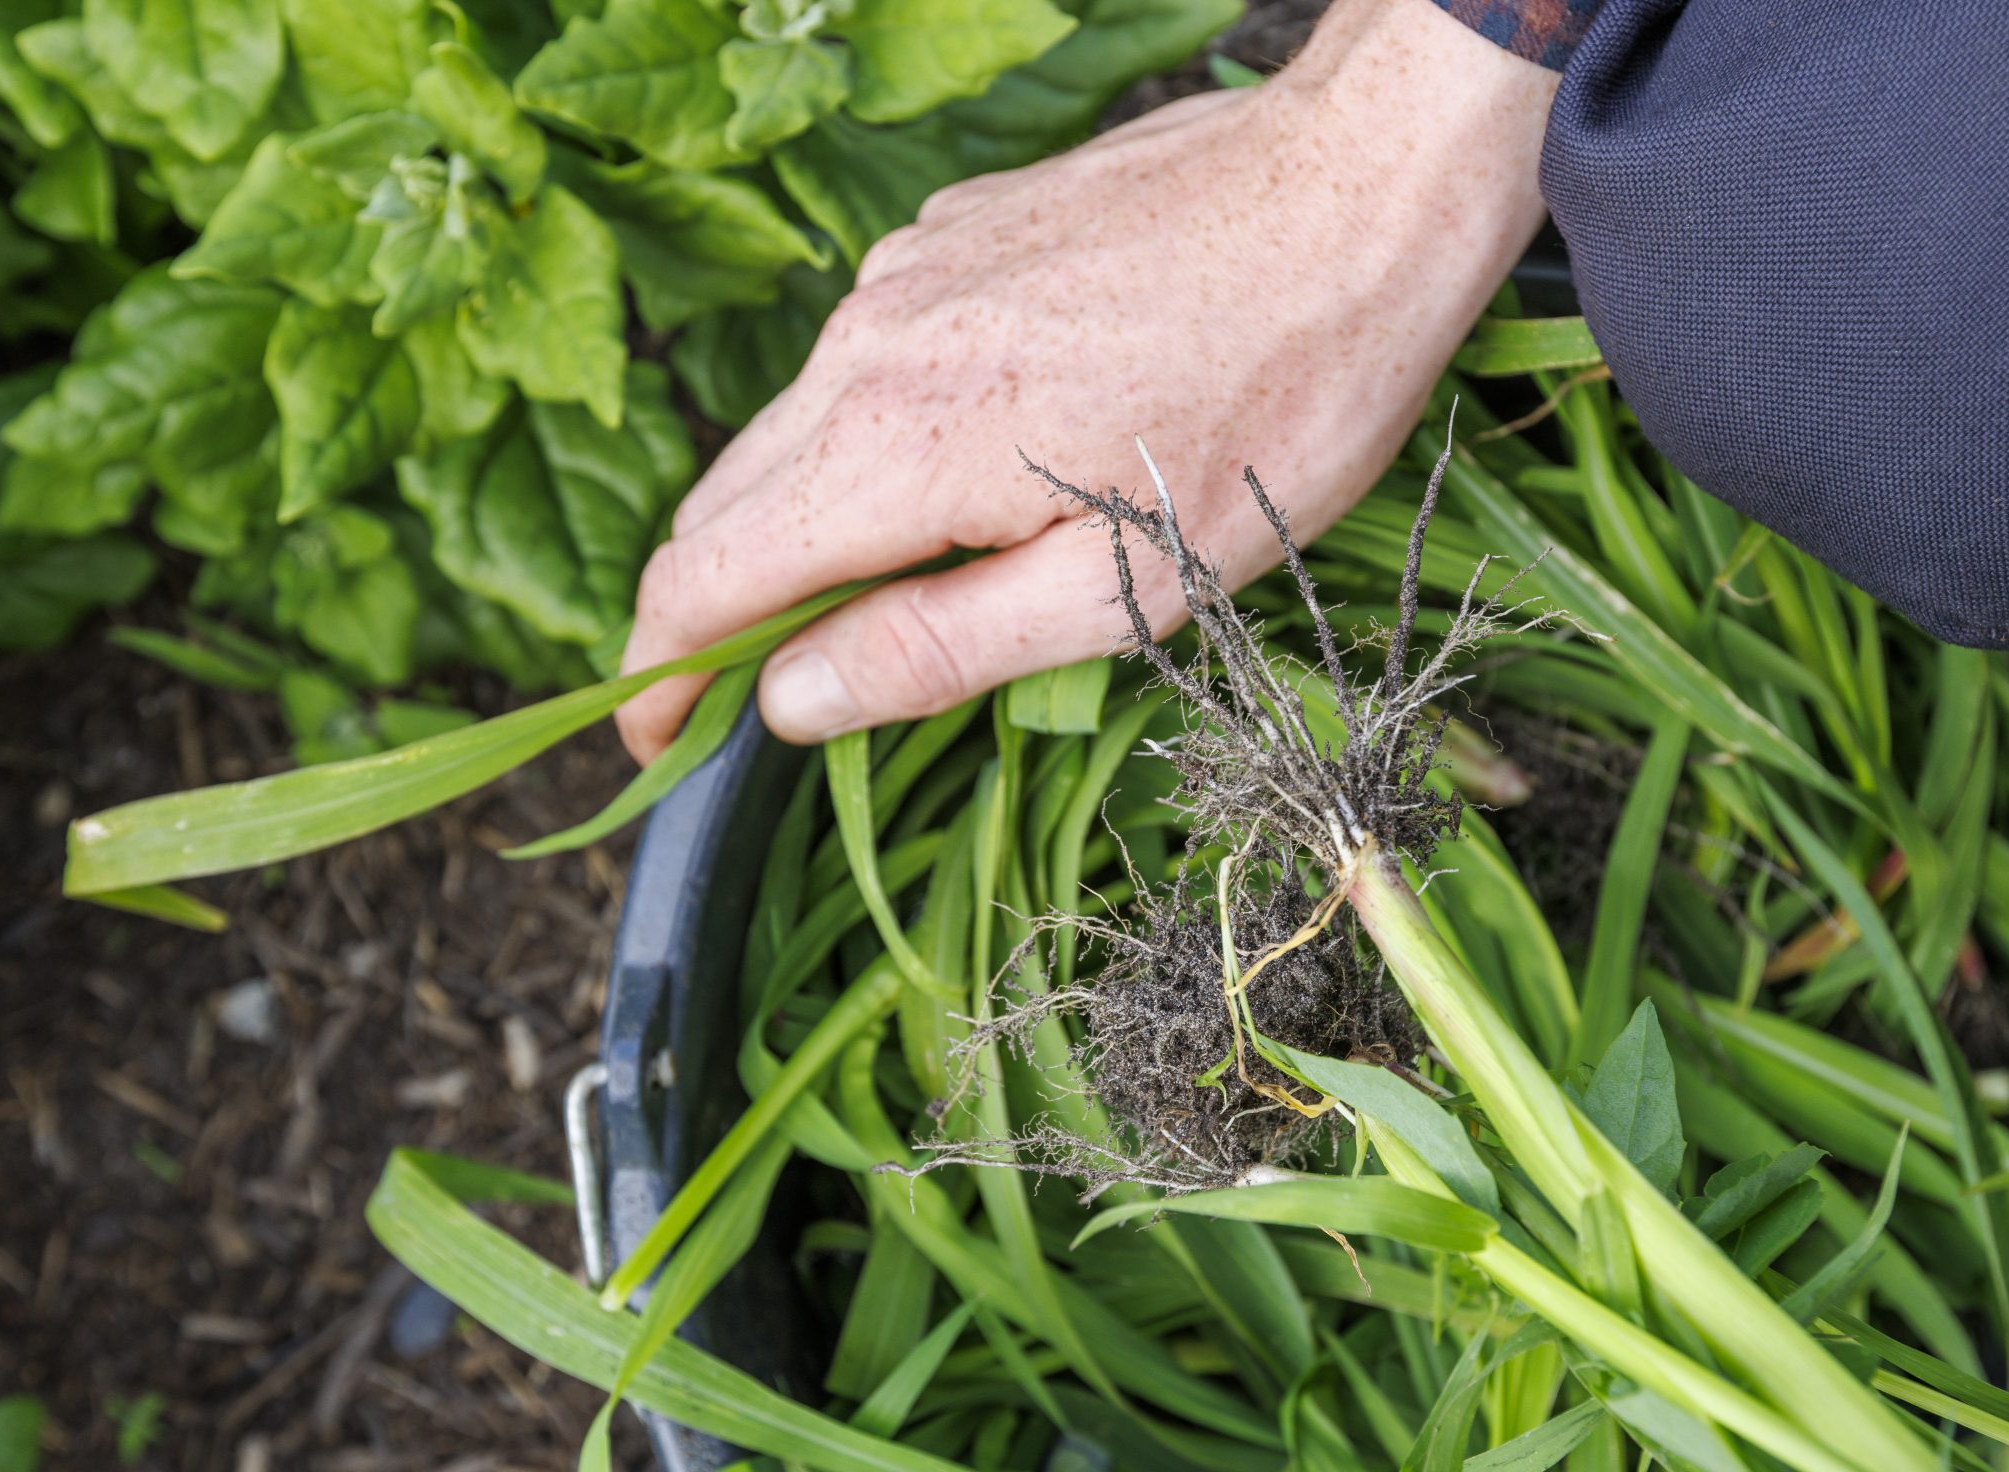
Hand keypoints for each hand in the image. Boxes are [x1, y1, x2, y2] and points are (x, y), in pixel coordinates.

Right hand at [615, 0, 1556, 759]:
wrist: (1357, 195)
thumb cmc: (1273, 410)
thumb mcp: (1122, 589)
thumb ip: (937, 649)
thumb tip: (788, 703)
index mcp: (888, 450)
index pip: (699, 578)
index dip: (656, 674)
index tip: (651, 740)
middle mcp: (862, 348)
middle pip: (725, 502)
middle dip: (711, 611)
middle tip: (737, 702)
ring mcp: (901, 278)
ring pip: (794, 427)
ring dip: (801, 522)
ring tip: (870, 602)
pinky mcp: (951, 234)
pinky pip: (866, 358)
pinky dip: (868, 436)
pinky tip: (963, 471)